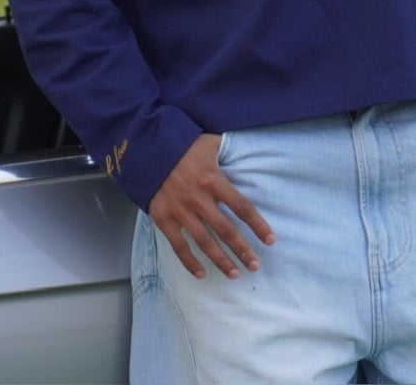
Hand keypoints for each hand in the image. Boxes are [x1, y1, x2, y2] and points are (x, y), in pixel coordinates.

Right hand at [148, 134, 274, 279]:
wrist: (144, 146)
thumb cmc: (181, 143)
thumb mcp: (209, 142)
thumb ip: (227, 150)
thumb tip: (249, 150)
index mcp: (212, 179)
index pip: (242, 207)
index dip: (258, 225)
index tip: (270, 241)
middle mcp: (197, 197)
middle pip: (226, 230)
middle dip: (242, 250)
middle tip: (255, 266)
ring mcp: (179, 209)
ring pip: (204, 241)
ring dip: (221, 260)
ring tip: (235, 274)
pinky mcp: (162, 217)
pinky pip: (178, 245)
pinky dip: (189, 261)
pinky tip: (201, 274)